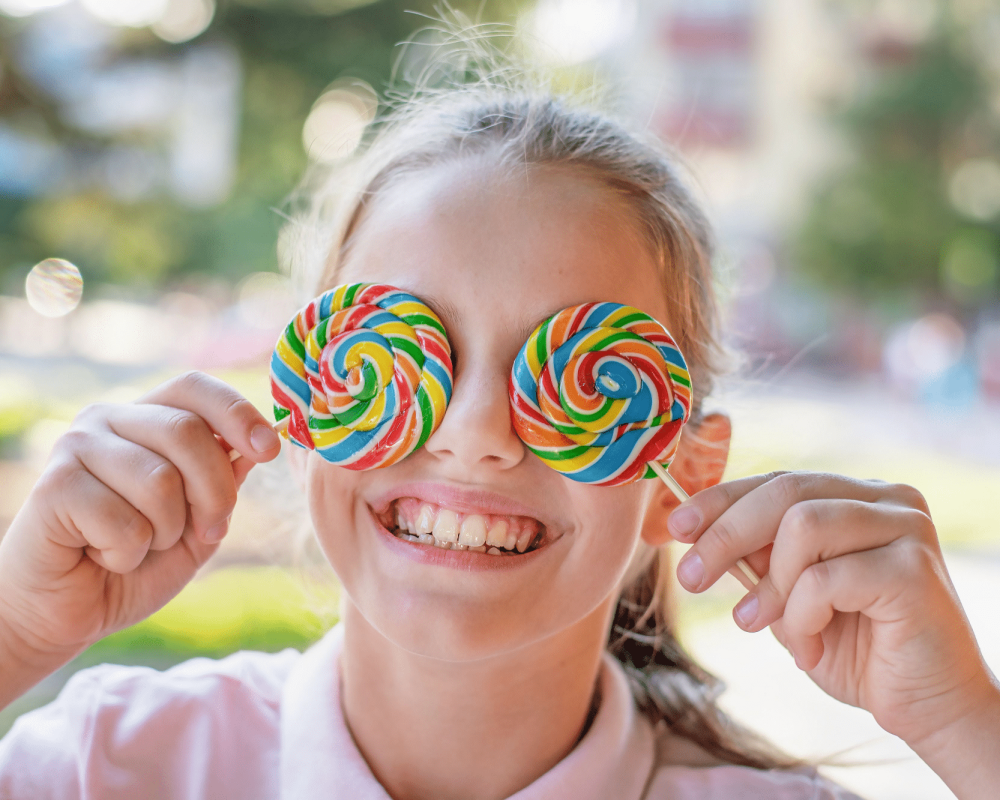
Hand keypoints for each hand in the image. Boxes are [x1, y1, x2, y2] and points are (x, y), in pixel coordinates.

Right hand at [0, 371, 280, 664]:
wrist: (62, 613)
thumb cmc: (133, 563)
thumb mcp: (197, 525)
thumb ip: (224, 484)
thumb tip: (255, 446)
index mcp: (145, 418)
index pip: (194, 387)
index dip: (237, 412)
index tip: (268, 450)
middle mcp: (106, 419)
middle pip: (188, 432)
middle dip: (215, 493)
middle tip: (207, 532)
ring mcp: (74, 447)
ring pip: (160, 480)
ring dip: (166, 532)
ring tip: (139, 545)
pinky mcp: (52, 487)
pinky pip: (123, 521)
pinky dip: (127, 553)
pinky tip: (101, 556)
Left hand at [666, 471, 998, 749]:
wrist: (927, 708)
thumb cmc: (856, 648)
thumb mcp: (789, 594)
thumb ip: (758, 556)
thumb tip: (694, 526)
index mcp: (857, 496)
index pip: (778, 482)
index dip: (721, 500)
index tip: (676, 526)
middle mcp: (887, 499)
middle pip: (785, 493)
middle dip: (726, 535)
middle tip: (692, 577)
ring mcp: (906, 528)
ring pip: (803, 527)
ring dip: (771, 586)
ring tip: (761, 625)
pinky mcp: (914, 569)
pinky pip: (825, 579)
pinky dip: (801, 618)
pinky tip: (810, 647)